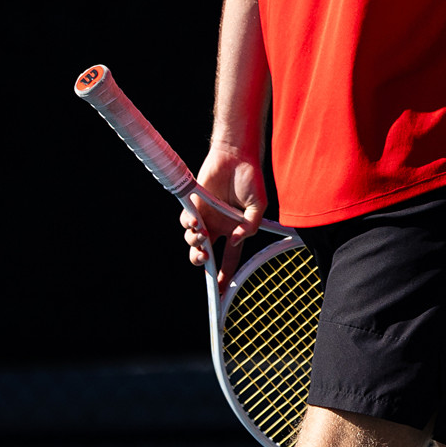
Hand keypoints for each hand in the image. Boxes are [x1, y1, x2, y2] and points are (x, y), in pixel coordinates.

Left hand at [180, 144, 267, 292]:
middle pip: (206, 253)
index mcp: (236, 228)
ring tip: (201, 236)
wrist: (235, 156)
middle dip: (201, 261)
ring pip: (193, 240)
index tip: (222, 291)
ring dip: (194, 243)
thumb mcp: (258, 205)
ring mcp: (206, 215)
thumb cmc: (250, 178)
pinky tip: (195, 220)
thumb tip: (235, 240)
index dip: (227, 274)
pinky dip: (188, 223)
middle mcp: (219, 225)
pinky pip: (186, 220)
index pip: (230, 257)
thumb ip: (250, 225)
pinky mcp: (194, 204)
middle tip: (204, 259)